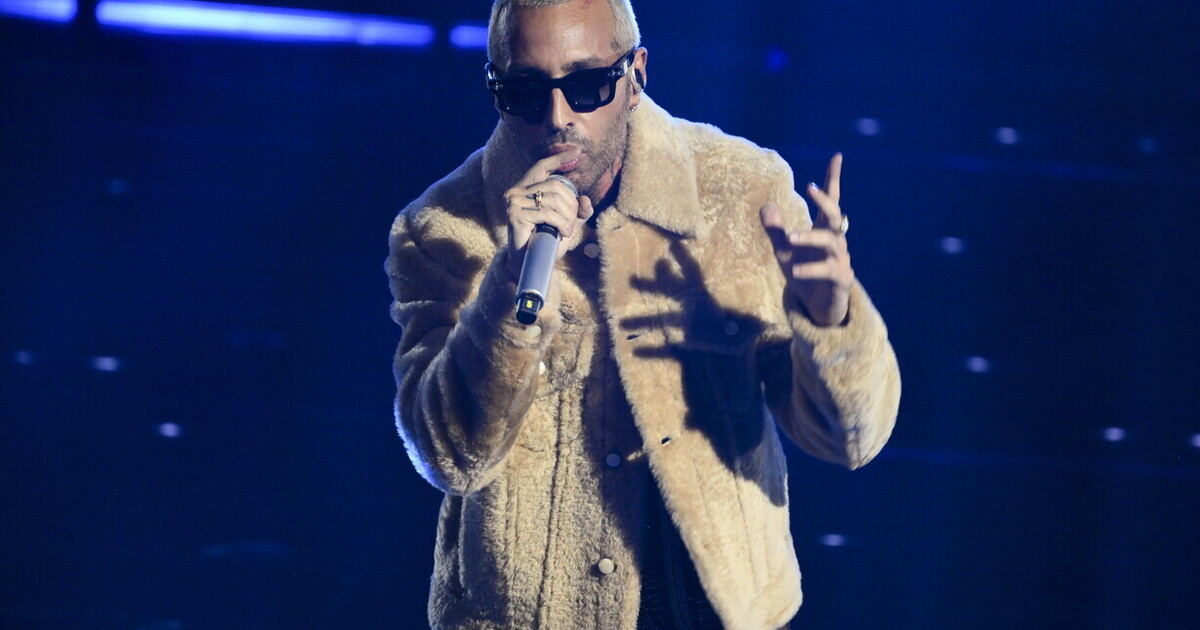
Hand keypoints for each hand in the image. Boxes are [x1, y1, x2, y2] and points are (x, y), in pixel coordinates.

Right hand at [503, 147, 594, 279]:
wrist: (529, 263)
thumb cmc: (546, 241)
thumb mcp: (566, 224)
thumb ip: (577, 212)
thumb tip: (586, 199)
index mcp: (527, 189)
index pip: (542, 166)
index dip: (560, 159)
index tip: (579, 152)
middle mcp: (516, 192)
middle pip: (556, 186)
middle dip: (571, 205)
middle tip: (573, 222)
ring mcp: (514, 203)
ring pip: (553, 199)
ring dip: (567, 217)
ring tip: (568, 230)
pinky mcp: (515, 215)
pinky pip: (547, 213)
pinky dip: (561, 223)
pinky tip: (564, 233)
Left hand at [760, 153, 853, 326]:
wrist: (818, 307)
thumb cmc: (804, 274)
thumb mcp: (784, 251)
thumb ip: (777, 230)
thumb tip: (767, 206)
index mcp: (823, 230)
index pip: (831, 200)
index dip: (833, 179)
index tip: (836, 156)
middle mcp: (835, 241)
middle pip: (836, 215)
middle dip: (824, 201)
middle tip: (809, 188)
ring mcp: (840, 259)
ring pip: (831, 242)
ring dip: (810, 236)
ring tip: (791, 237)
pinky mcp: (841, 279)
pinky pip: (828, 270)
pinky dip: (811, 269)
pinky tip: (795, 270)